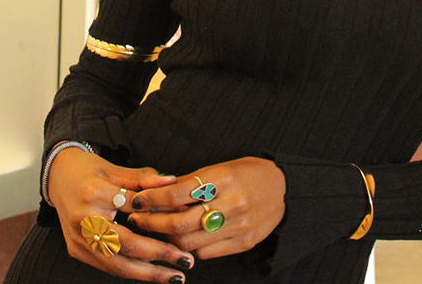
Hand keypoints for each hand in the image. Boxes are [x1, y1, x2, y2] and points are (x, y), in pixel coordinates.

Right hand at [48, 147, 194, 280]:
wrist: (57, 177)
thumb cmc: (89, 170)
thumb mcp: (115, 169)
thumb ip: (143, 178)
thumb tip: (171, 181)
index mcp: (94, 193)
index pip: (133, 208)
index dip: (159, 217)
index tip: (183, 224)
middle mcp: (84, 219)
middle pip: (126, 245)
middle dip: (158, 256)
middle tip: (185, 260)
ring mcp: (78, 238)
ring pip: (116, 263)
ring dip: (147, 273)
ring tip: (174, 276)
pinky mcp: (76, 250)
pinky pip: (107, 265)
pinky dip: (131, 270)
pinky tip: (152, 272)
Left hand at [129, 157, 285, 260]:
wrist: (283, 189)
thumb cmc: (247, 173)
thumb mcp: (220, 168)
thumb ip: (190, 181)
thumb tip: (156, 188)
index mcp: (223, 179)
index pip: (177, 193)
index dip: (153, 198)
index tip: (137, 200)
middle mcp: (231, 203)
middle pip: (179, 222)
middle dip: (153, 222)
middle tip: (138, 219)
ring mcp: (238, 226)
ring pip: (190, 242)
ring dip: (168, 237)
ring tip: (159, 229)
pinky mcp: (243, 243)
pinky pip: (206, 253)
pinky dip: (191, 246)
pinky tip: (185, 237)